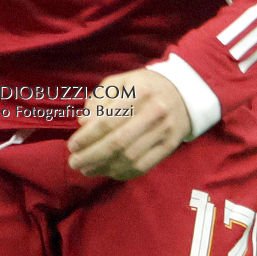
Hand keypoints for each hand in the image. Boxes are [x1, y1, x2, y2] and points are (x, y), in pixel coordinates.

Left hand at [67, 67, 190, 180]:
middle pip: (118, 142)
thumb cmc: (144, 87)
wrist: (185, 93)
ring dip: (104, 167)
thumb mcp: (121, 82)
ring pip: (129, 157)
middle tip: (74, 162)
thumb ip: (100, 99)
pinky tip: (107, 171)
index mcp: (140, 92)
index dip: (87, 136)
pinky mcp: (170, 146)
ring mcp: (164, 131)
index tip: (72, 145)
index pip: (108, 120)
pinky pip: (144, 166)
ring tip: (86, 169)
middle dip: (91, 155)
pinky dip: (122, 172)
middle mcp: (154, 112)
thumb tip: (84, 122)